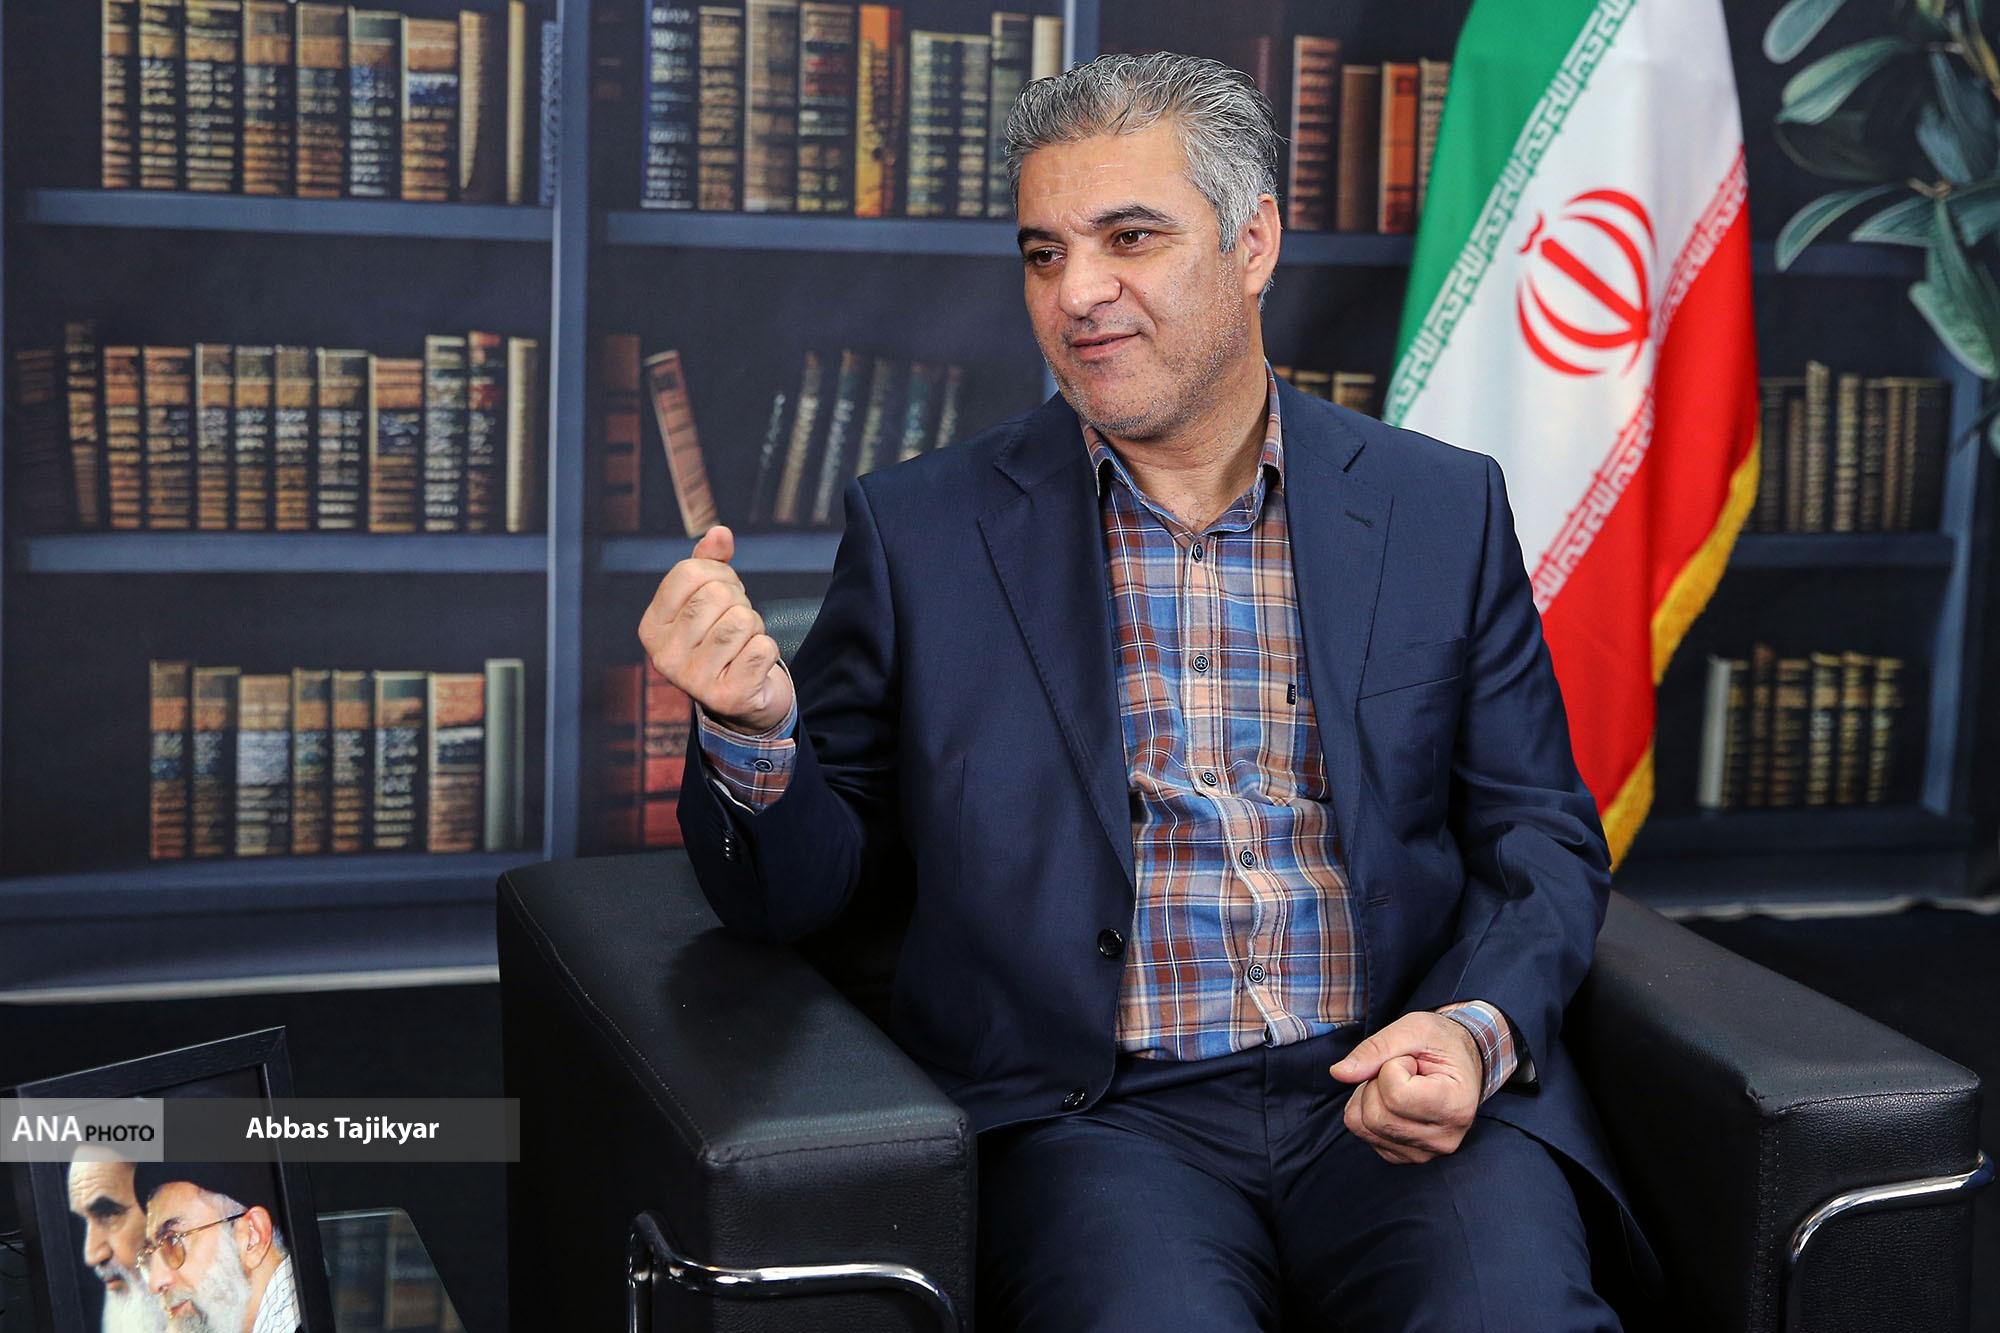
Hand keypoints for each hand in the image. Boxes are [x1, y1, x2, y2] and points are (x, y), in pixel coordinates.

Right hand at [637, 525, 794, 733]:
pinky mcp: (727, 697)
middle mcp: (664, 656)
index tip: (722, 592)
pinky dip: (768, 649)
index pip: (689, 572)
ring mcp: (693, 680)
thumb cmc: (720, 639)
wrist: (740, 700)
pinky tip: (752, 663)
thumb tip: (720, 533)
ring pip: (742, 620)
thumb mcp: (707, 598)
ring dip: (754, 627)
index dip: (718, 573)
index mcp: (651, 627)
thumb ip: (709, 562)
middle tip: (735, 623)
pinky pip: (763, 648)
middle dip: (739, 601)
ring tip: (742, 643)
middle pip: (718, 594)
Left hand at [1328, 1011, 1482, 1164]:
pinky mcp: (1402, 1156)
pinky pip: (1361, 1132)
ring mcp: (1423, 1153)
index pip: (1395, 1095)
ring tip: (1398, 1082)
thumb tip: (1338, 1073)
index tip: (1413, 1061)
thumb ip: (1375, 1048)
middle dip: (1377, 1081)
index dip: (1392, 1067)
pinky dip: (1366, 1108)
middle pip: (1375, 1115)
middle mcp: (1443, 1139)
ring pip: (1363, 1125)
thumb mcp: (1414, 1029)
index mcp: (1456, 1107)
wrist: (1460, 1064)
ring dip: (1369, 1094)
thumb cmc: (1441, 1043)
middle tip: (1403, 1070)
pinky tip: (1392, 1099)